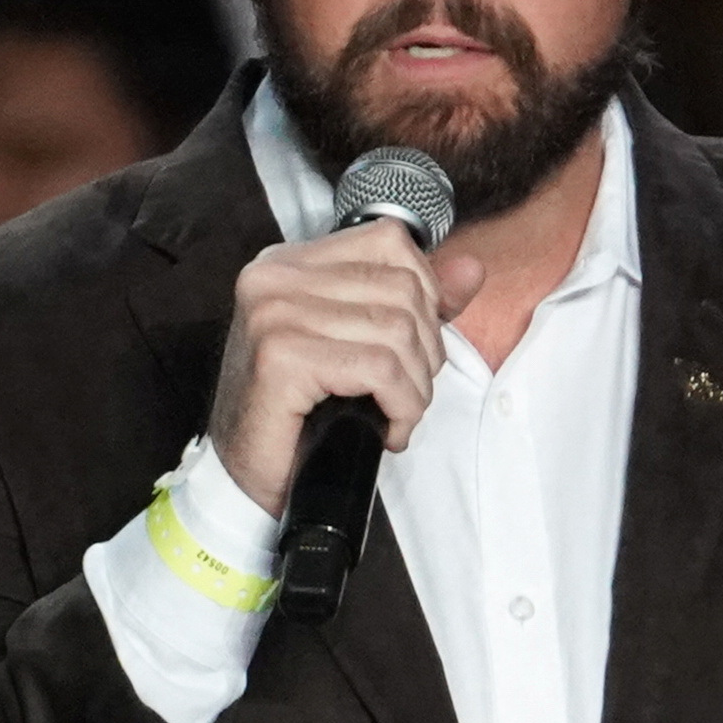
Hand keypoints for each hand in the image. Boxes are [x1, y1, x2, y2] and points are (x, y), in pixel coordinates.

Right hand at [205, 229, 477, 517]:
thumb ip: (416, 303)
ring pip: (397, 331)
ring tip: (395, 415)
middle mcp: (275, 276)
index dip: (424, 296)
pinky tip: (385, 430)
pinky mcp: (280, 357)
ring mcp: (273, 313)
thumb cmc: (301, 415)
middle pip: (401, 289)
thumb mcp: (361, 345)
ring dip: (414, 387)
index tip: (411, 349)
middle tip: (405, 394)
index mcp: (290, 262)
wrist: (249, 480)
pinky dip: (400, 406)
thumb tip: (473, 270)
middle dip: (424, 351)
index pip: (389, 242)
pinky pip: (379, 369)